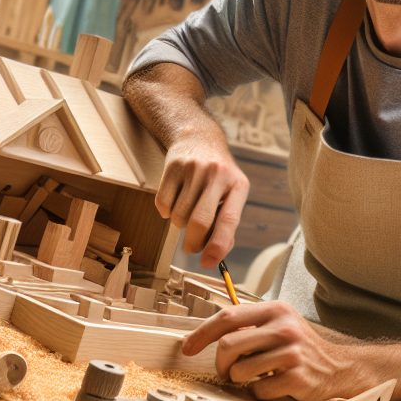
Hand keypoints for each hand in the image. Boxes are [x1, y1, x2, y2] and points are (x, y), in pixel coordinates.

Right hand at [156, 129, 248, 267]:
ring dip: (179, 224)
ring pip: (178, 216)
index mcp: (238, 185)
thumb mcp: (232, 193)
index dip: (218, 246)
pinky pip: (162, 204)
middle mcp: (217, 175)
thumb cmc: (218, 175)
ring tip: (187, 209)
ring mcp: (194, 169)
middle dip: (193, 244)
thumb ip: (227, 223)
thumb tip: (215, 254)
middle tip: (191, 249)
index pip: (228, 221)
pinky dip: (166, 211)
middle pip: (200, 222)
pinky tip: (175, 198)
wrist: (198, 137)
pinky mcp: (172, 167)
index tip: (208, 263)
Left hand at [181, 301, 348, 400]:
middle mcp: (284, 328)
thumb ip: (248, 325)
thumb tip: (205, 333)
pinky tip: (273, 385)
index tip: (187, 347)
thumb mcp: (277, 324)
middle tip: (227, 371)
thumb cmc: (298, 347)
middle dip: (220, 364)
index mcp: (275, 310)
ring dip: (240, 379)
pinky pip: (259, 390)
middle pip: (229, 346)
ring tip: (254, 376)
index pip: (228, 317)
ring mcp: (291, 354)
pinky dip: (259, 392)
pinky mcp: (296, 378)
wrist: (337, 367)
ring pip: (241, 371)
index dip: (202, 333)